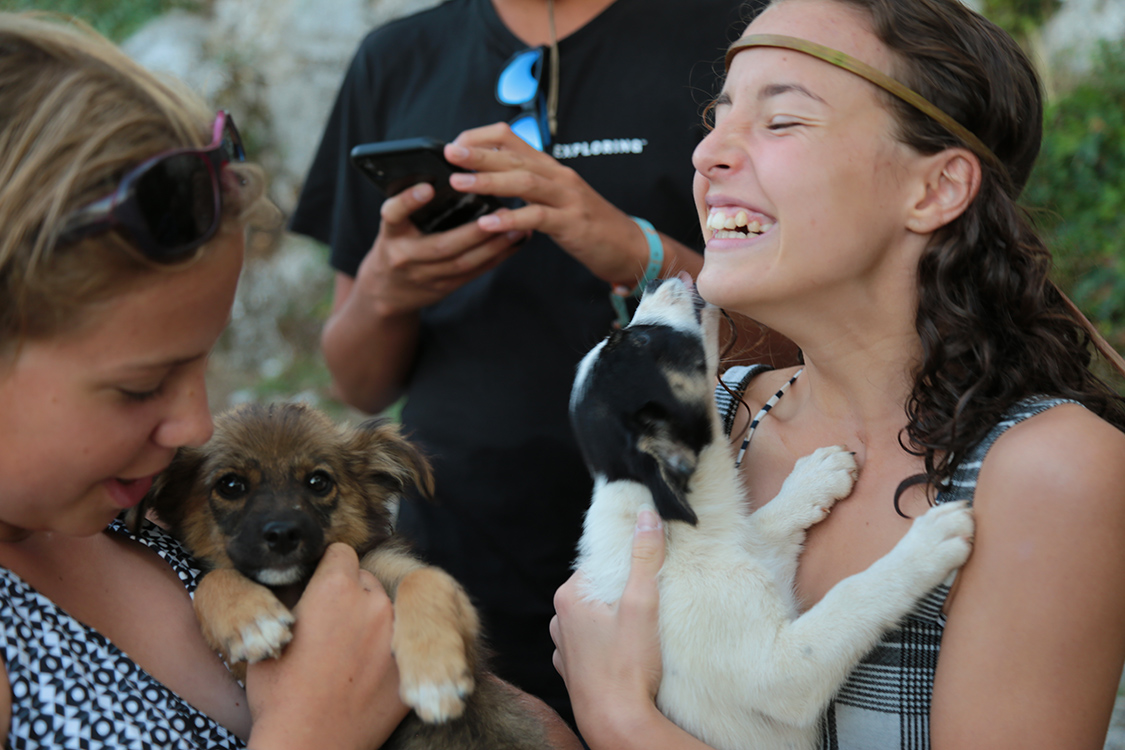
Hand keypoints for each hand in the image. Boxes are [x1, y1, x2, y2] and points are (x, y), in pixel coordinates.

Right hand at [245, 544, 408, 749]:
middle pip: (366, 580)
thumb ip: (295, 595)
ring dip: (373, 622)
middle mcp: (373, 602)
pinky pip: (401, 644)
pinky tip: (369, 674)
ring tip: (350, 654)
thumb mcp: (272, 631)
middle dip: (351, 595)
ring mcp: (397, 633)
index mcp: (335, 588)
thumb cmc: (279, 692)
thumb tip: (302, 574)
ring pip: (387, 610)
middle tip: (333, 628)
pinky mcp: (410, 664)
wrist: (308, 745)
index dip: (327, 569)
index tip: (320, 588)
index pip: (340, 553)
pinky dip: (388, 652)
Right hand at [354, 181, 528, 316]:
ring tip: (517, 228)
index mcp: (391, 234)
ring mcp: (424, 276)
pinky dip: (497, 258)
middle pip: (441, 246)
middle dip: (474, 231)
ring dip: (494, 246)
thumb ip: (413, 208)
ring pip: (463, 263)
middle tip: (502, 212)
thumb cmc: (397, 244)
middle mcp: (404, 256)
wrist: (387, 291)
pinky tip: (515, 244)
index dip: (408, 201)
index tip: (428, 188)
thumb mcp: (396, 226)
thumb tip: (453, 178)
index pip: (393, 215)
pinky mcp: (443, 288)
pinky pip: (473, 273)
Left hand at [444, 123, 655, 287]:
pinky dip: (511, 218)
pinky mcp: (572, 224)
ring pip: (524, 182)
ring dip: (489, 181)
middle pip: (513, 157)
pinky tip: (489, 222)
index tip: (455, 146)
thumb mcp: (554, 198)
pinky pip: (538, 217)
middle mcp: (558, 176)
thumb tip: (491, 178)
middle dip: (478, 154)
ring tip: (460, 183)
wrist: (628, 246)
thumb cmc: (587, 224)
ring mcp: (567, 198)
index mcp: (550, 168)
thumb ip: (527, 186)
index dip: (480, 139)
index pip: (511, 138)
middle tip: (449, 154)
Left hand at [550, 509, 665, 740]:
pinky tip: (628, 653)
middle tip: (650, 603)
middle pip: (596, 592)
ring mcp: (564, 649)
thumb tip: (646, 517)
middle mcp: (558, 621)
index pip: (599, 564)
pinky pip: (592, 647)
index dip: (625, 566)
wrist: (616, 722)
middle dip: (622, 595)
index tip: (648, 574)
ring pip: (594, 621)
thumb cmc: (626, 666)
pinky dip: (608, 646)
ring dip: (614, 622)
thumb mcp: (642, 604)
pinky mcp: (574, 672)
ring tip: (642, 631)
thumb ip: (645, 558)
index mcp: (569, 597)